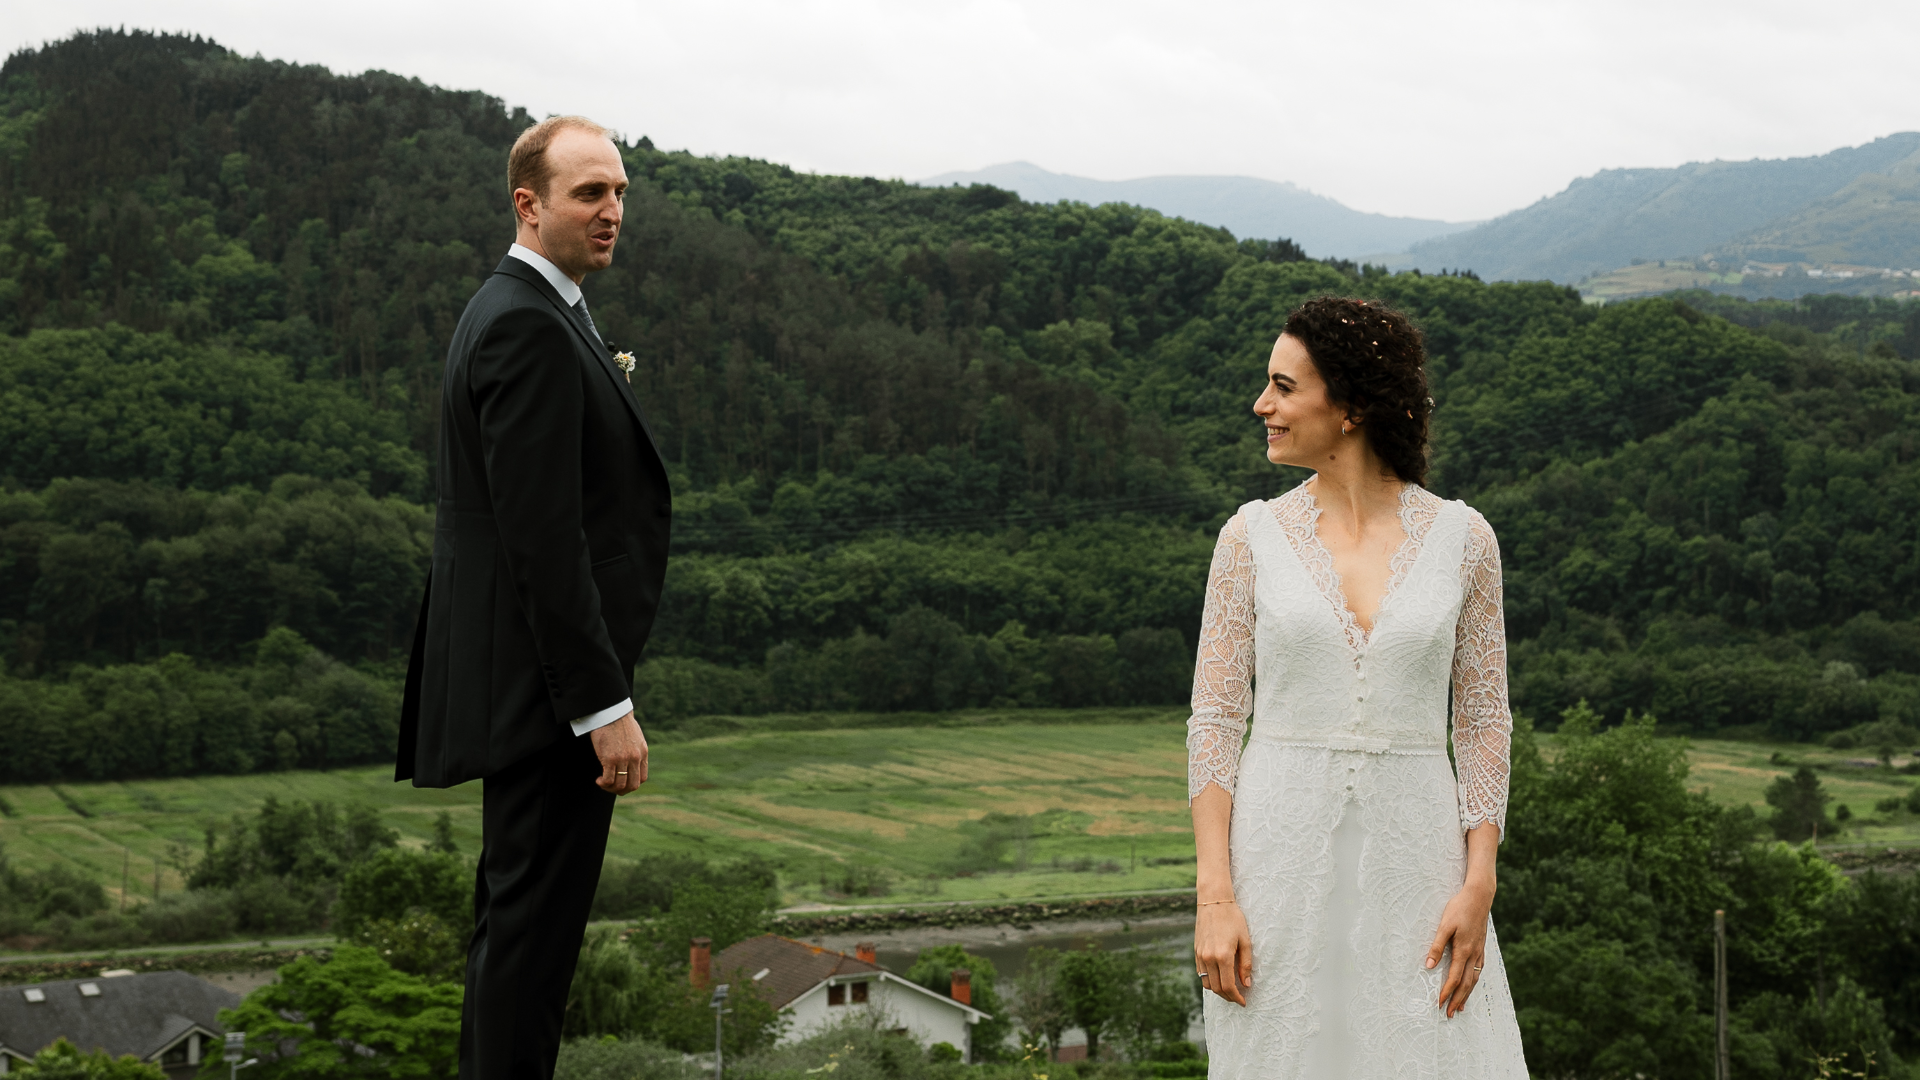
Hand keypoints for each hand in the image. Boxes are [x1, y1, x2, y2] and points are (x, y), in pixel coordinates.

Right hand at [589, 713, 646, 794]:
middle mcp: (635, 758)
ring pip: (620, 785)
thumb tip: (631, 761)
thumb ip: (636, 750)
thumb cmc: (620, 723)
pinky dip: (603, 783)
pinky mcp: (610, 759)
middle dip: (622, 790)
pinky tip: (599, 780)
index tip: (622, 781)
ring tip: (603, 783)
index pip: (642, 778)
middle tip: (611, 787)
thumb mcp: (635, 737)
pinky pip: (609, 780)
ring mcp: (623, 759)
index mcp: (643, 753)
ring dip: (611, 788)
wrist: (611, 712)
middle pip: (633, 785)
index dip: (632, 784)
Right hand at [1194, 901, 1253, 1005]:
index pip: (1228, 986)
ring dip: (1218, 990)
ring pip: (1207, 983)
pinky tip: (1220, 977)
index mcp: (1223, 956)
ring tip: (1230, 990)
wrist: (1214, 902)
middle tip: (1238, 998)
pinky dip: (1210, 980)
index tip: (1243, 1002)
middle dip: (1228, 997)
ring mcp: (1200, 956)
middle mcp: (1209, 958)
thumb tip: (1246, 984)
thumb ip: (1245, 964)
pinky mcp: (1196, 952)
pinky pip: (1201, 973)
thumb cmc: (1233, 919)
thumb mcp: (1245, 940)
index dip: (1236, 997)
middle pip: (1217, 988)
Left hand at [1425, 879, 1493, 1017]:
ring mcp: (1479, 952)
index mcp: (1463, 950)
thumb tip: (1428, 965)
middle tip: (1449, 1014)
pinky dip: (1473, 982)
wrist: (1479, 897)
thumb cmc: (1459, 908)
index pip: (1454, 978)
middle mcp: (1474, 954)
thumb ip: (1436, 946)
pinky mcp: (1482, 947)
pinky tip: (1471, 985)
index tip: (1439, 1004)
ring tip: (1460, 1007)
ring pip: (1474, 979)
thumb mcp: (1444, 925)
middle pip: (1466, 984)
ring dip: (1466, 994)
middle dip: (1457, 999)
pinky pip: (1478, 971)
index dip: (1447, 992)